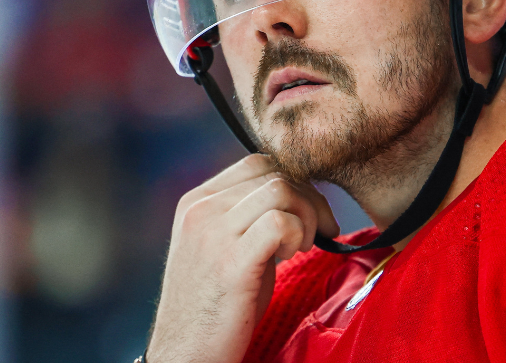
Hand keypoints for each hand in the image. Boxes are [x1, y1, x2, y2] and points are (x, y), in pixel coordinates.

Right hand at [146, 154, 339, 362]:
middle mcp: (201, 210)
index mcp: (196, 201)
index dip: (295, 182)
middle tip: (319, 232)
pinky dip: (298, 235)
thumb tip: (297, 192)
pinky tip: (290, 257)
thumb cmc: (215, 305)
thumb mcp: (224, 246)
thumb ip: (248, 216)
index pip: (258, 162)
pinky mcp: (230, 262)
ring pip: (281, 190)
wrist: (185, 353)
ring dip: (306, 216)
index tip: (309, 213)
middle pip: (274, 172)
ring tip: (298, 248)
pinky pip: (281, 222)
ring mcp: (212, 233)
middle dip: (310, 199)